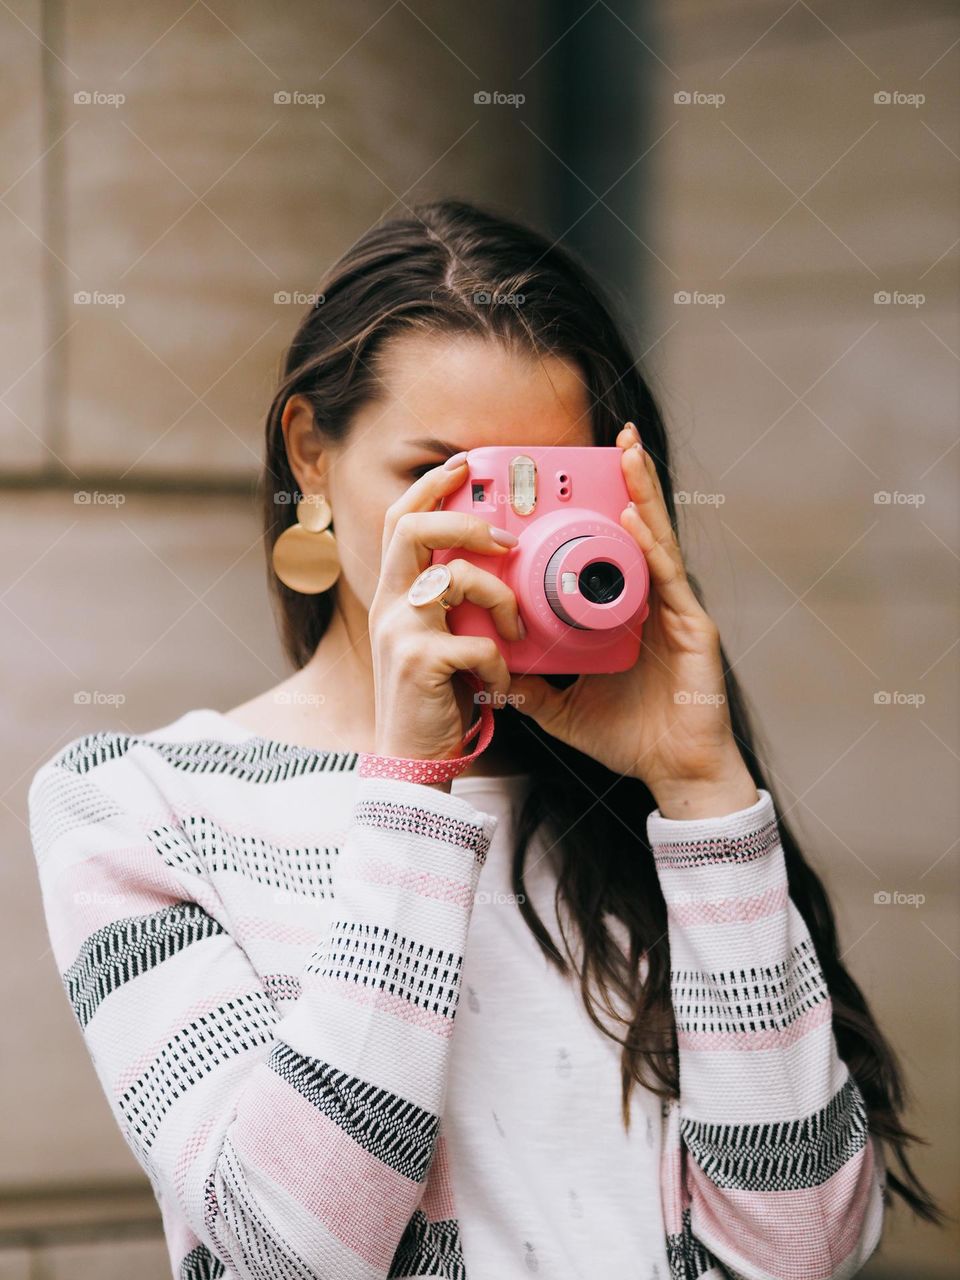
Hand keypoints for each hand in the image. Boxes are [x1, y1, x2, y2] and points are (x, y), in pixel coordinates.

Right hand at [369, 457, 524, 783]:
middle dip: (464, 520)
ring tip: (518, 629)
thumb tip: (495, 566)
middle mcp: (389, 607)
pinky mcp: (419, 663)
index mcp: (394, 596)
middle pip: (412, 529)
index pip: (399, 521)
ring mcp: (400, 633)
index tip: (463, 464)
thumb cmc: (434, 701)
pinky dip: (500, 664)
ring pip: (454, 578)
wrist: (411, 764)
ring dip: (500, 598)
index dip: (429, 486)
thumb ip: (451, 605)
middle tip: (506, 538)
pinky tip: (500, 686)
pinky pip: (477, 642)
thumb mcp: (435, 641)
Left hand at [508, 423, 758, 818]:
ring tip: (627, 454)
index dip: (599, 514)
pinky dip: (651, 546)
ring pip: (656, 543)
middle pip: (638, 534)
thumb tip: (491, 671)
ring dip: (643, 494)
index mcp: (625, 616)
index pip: (610, 554)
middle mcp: (652, 605)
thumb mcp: (564, 708)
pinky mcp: (693, 629)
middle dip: (628, 484)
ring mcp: (675, 613)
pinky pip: (668, 579)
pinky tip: (637, 517)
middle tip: (614, 442)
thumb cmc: (631, 738)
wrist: (676, 775)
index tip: (576, 480)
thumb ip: (533, 687)